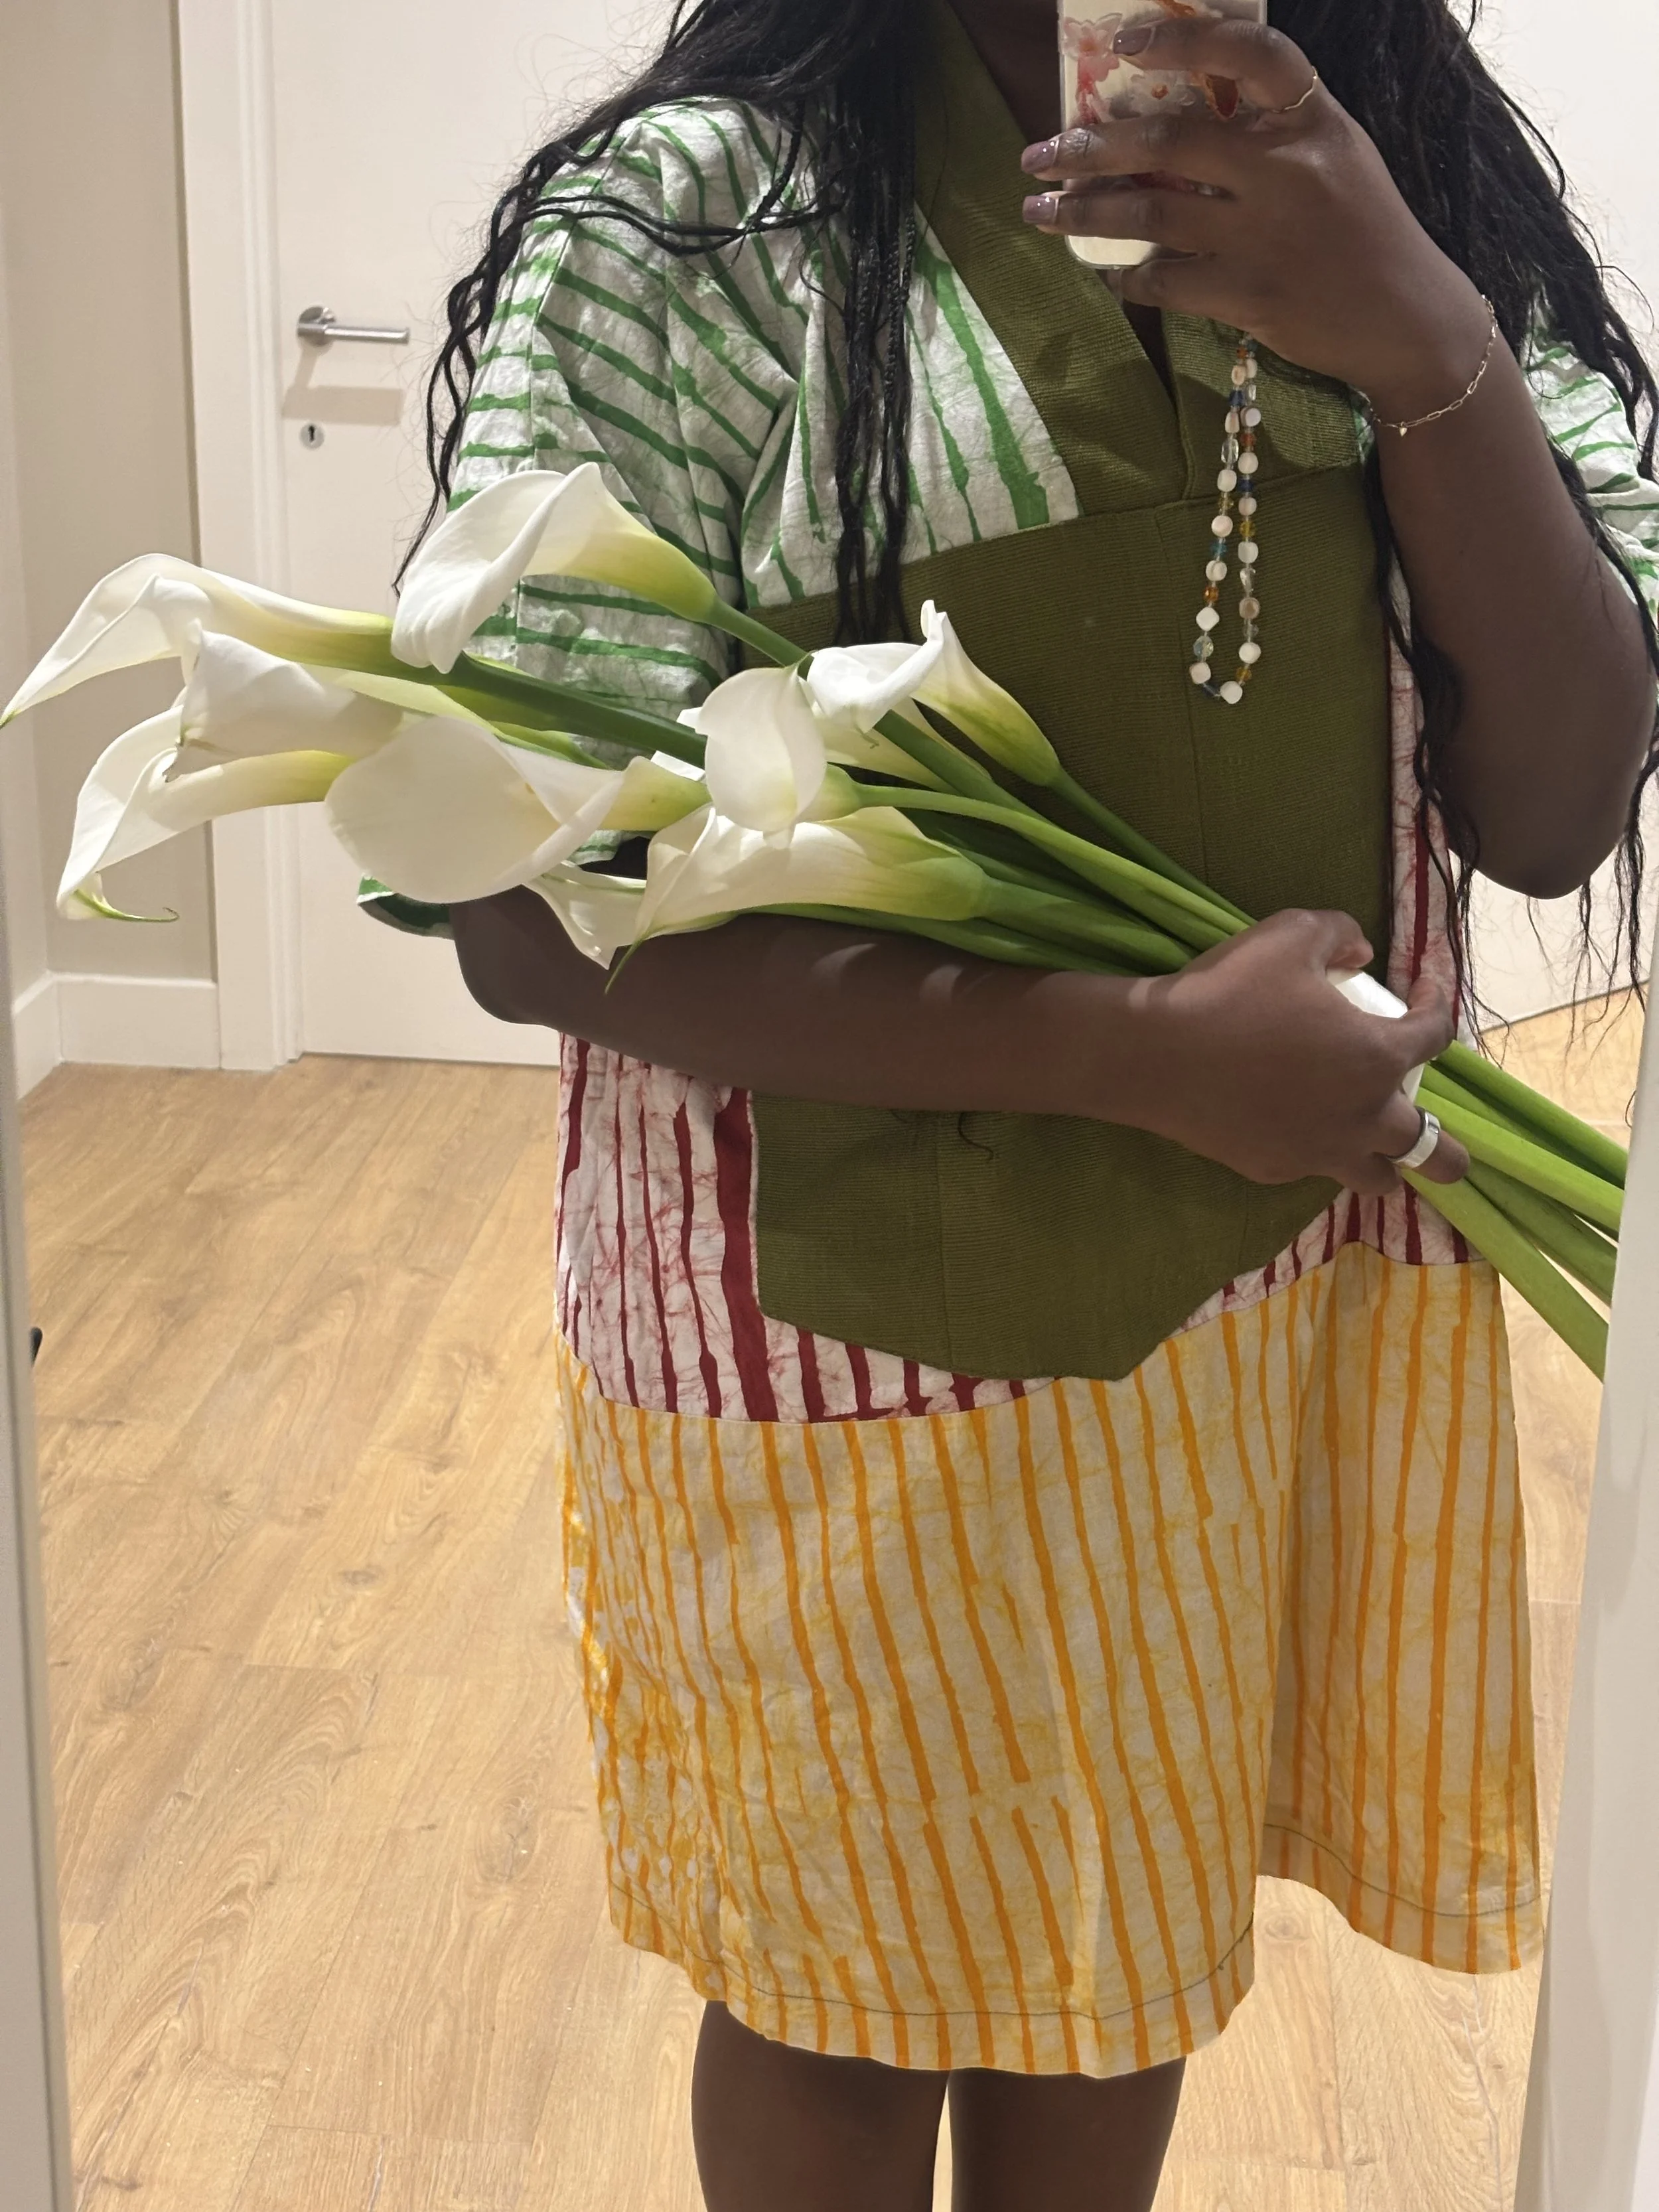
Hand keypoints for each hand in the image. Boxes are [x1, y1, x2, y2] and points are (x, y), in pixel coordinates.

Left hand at [1022, 16, 1493, 418]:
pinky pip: (1164, 280)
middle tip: (1040, 152)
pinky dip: (1127, 277)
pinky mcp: (1248, 294)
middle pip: (1167, 138)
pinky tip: (1108, 272)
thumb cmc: (1365, 232)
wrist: (1408, 318)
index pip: (1247, 52)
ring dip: (1083, 212)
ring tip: (1040, 211)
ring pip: (1149, 210)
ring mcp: (1263, 234)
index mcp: (1313, 119)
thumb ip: (1271, 130)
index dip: (1181, 37)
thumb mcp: (1335, 156)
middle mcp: (1285, 168)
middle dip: (1088, 145)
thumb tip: (1183, 112)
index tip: (1124, 42)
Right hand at [1123, 909, 1468, 1195]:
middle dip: (1448, 1142)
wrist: (1156, 1054)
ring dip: (1387, 1160)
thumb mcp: (1292, 933)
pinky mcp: (1272, 1167)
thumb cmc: (1230, 990)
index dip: (1437, 1002)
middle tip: (1432, 1118)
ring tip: (1372, 1140)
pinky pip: (1312, 1167)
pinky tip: (1294, 1122)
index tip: (1421, 986)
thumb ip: (1340, 934)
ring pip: (1379, 1178)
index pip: (1436, 1036)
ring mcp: (1317, 1151)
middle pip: (1434, 1151)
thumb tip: (1360, 953)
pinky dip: (1317, 1148)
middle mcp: (1361, 1117)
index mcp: (1377, 1058)